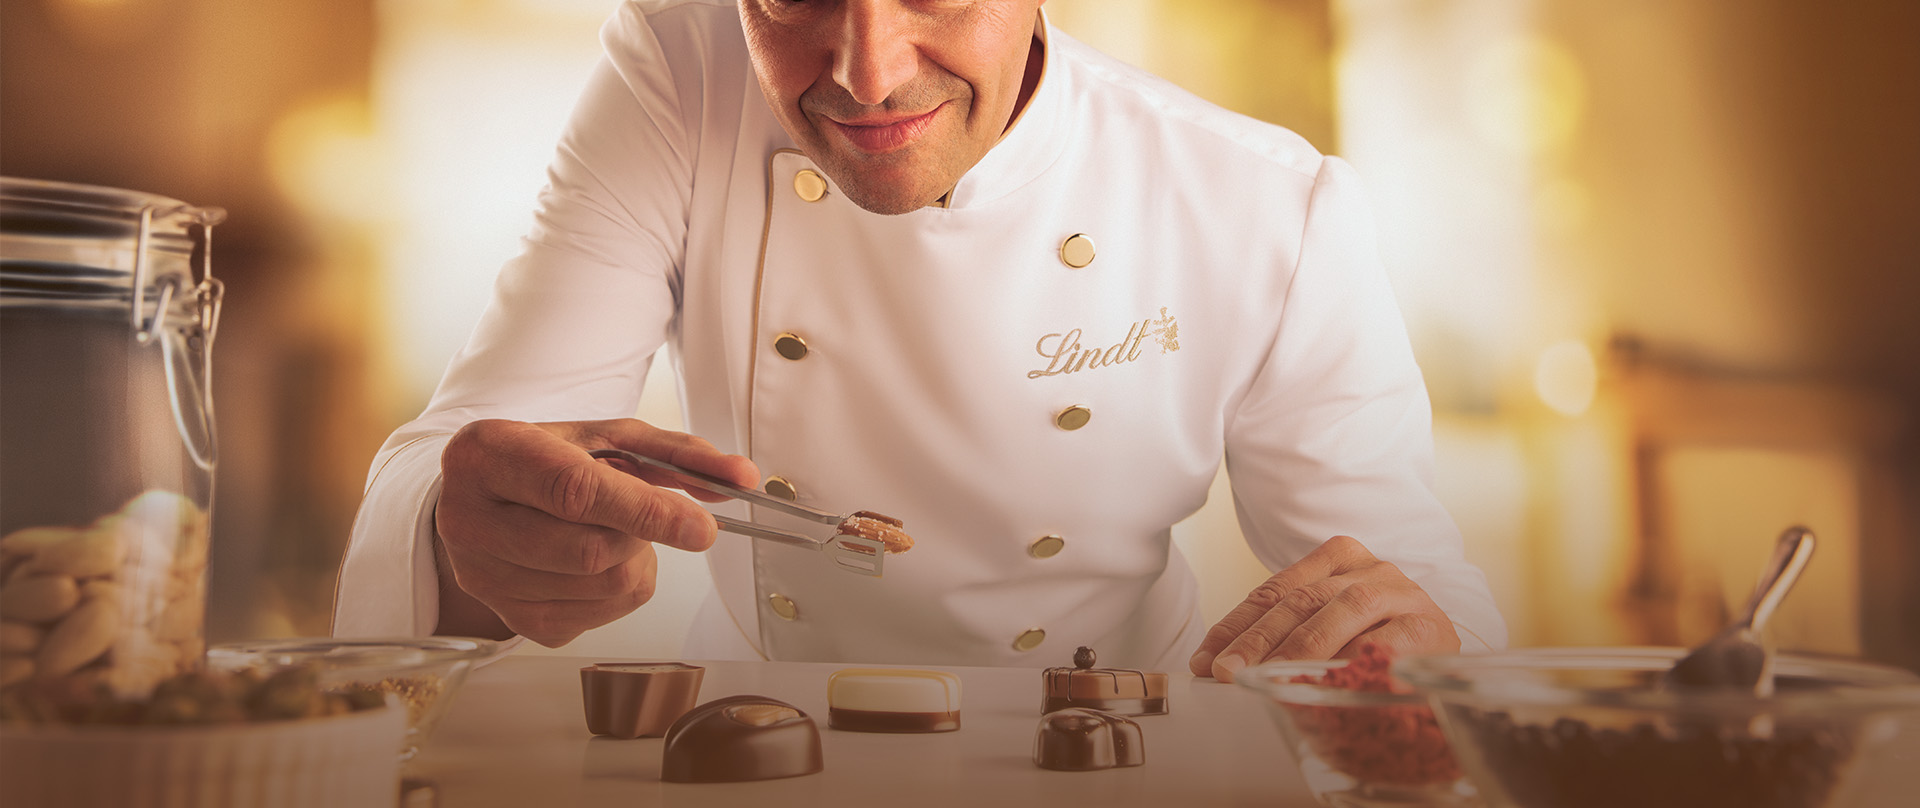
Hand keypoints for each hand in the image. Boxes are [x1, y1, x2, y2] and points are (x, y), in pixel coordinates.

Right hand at [432, 418, 758, 646]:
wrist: (483, 501)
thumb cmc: (549, 462)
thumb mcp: (606, 439)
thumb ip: (676, 453)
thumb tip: (741, 479)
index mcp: (487, 454)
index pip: (575, 492)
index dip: (647, 512)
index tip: (703, 529)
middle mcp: (469, 520)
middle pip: (592, 550)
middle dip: (638, 532)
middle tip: (633, 511)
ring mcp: (483, 578)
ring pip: (602, 587)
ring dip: (634, 558)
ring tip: (610, 530)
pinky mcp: (509, 618)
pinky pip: (599, 616)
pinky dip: (619, 587)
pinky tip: (591, 560)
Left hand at [1188, 535, 1458, 681]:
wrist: (1449, 665)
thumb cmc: (1380, 647)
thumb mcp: (1330, 632)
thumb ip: (1288, 635)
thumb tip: (1223, 665)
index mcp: (1340, 560)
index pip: (1277, 589)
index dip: (1236, 623)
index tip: (1205, 659)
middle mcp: (1370, 569)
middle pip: (1302, 599)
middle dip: (1258, 638)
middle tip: (1227, 672)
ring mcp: (1402, 594)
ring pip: (1342, 609)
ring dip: (1301, 647)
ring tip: (1269, 678)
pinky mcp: (1429, 627)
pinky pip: (1384, 643)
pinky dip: (1353, 661)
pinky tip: (1326, 682)